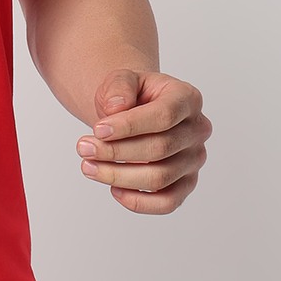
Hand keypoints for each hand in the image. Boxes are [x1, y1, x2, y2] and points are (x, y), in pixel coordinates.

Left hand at [76, 69, 211, 214]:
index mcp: (187, 98)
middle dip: (116, 151)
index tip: (97, 130)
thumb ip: (119, 85)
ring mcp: (194, 159)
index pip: (164, 116)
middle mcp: (197, 130)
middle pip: (160, 149)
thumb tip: (115, 108)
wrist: (134, 110)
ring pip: (161, 178)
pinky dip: (139, 202)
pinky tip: (114, 190)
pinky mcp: (185, 184)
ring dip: (119, 176)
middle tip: (83, 148)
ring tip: (88, 166)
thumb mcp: (122, 78)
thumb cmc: (131, 95)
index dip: (129, 126)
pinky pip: (168, 203)